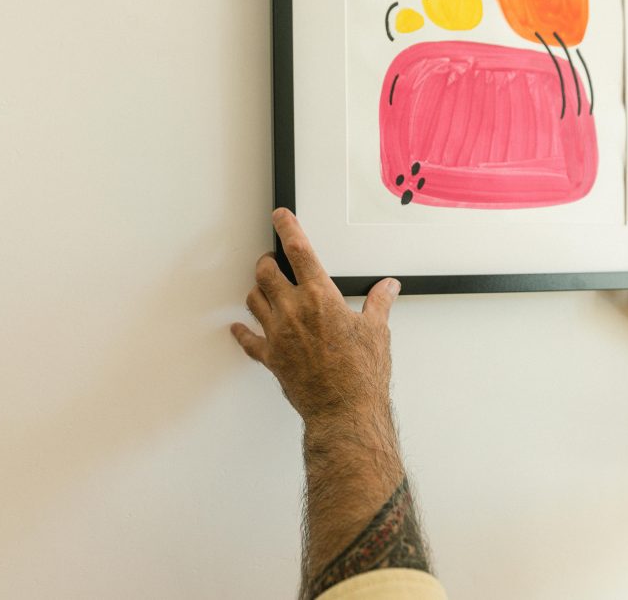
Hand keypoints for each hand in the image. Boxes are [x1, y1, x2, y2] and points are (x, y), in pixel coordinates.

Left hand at [231, 208, 401, 422]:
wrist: (344, 410)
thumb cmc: (361, 374)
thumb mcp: (377, 332)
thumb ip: (379, 304)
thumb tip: (388, 288)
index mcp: (321, 298)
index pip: (299, 251)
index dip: (287, 228)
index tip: (281, 217)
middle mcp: (294, 312)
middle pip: (266, 273)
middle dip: (267, 262)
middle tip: (272, 260)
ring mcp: (279, 334)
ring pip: (253, 300)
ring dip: (257, 290)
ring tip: (264, 289)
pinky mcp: (271, 358)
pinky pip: (248, 340)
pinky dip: (242, 332)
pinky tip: (239, 328)